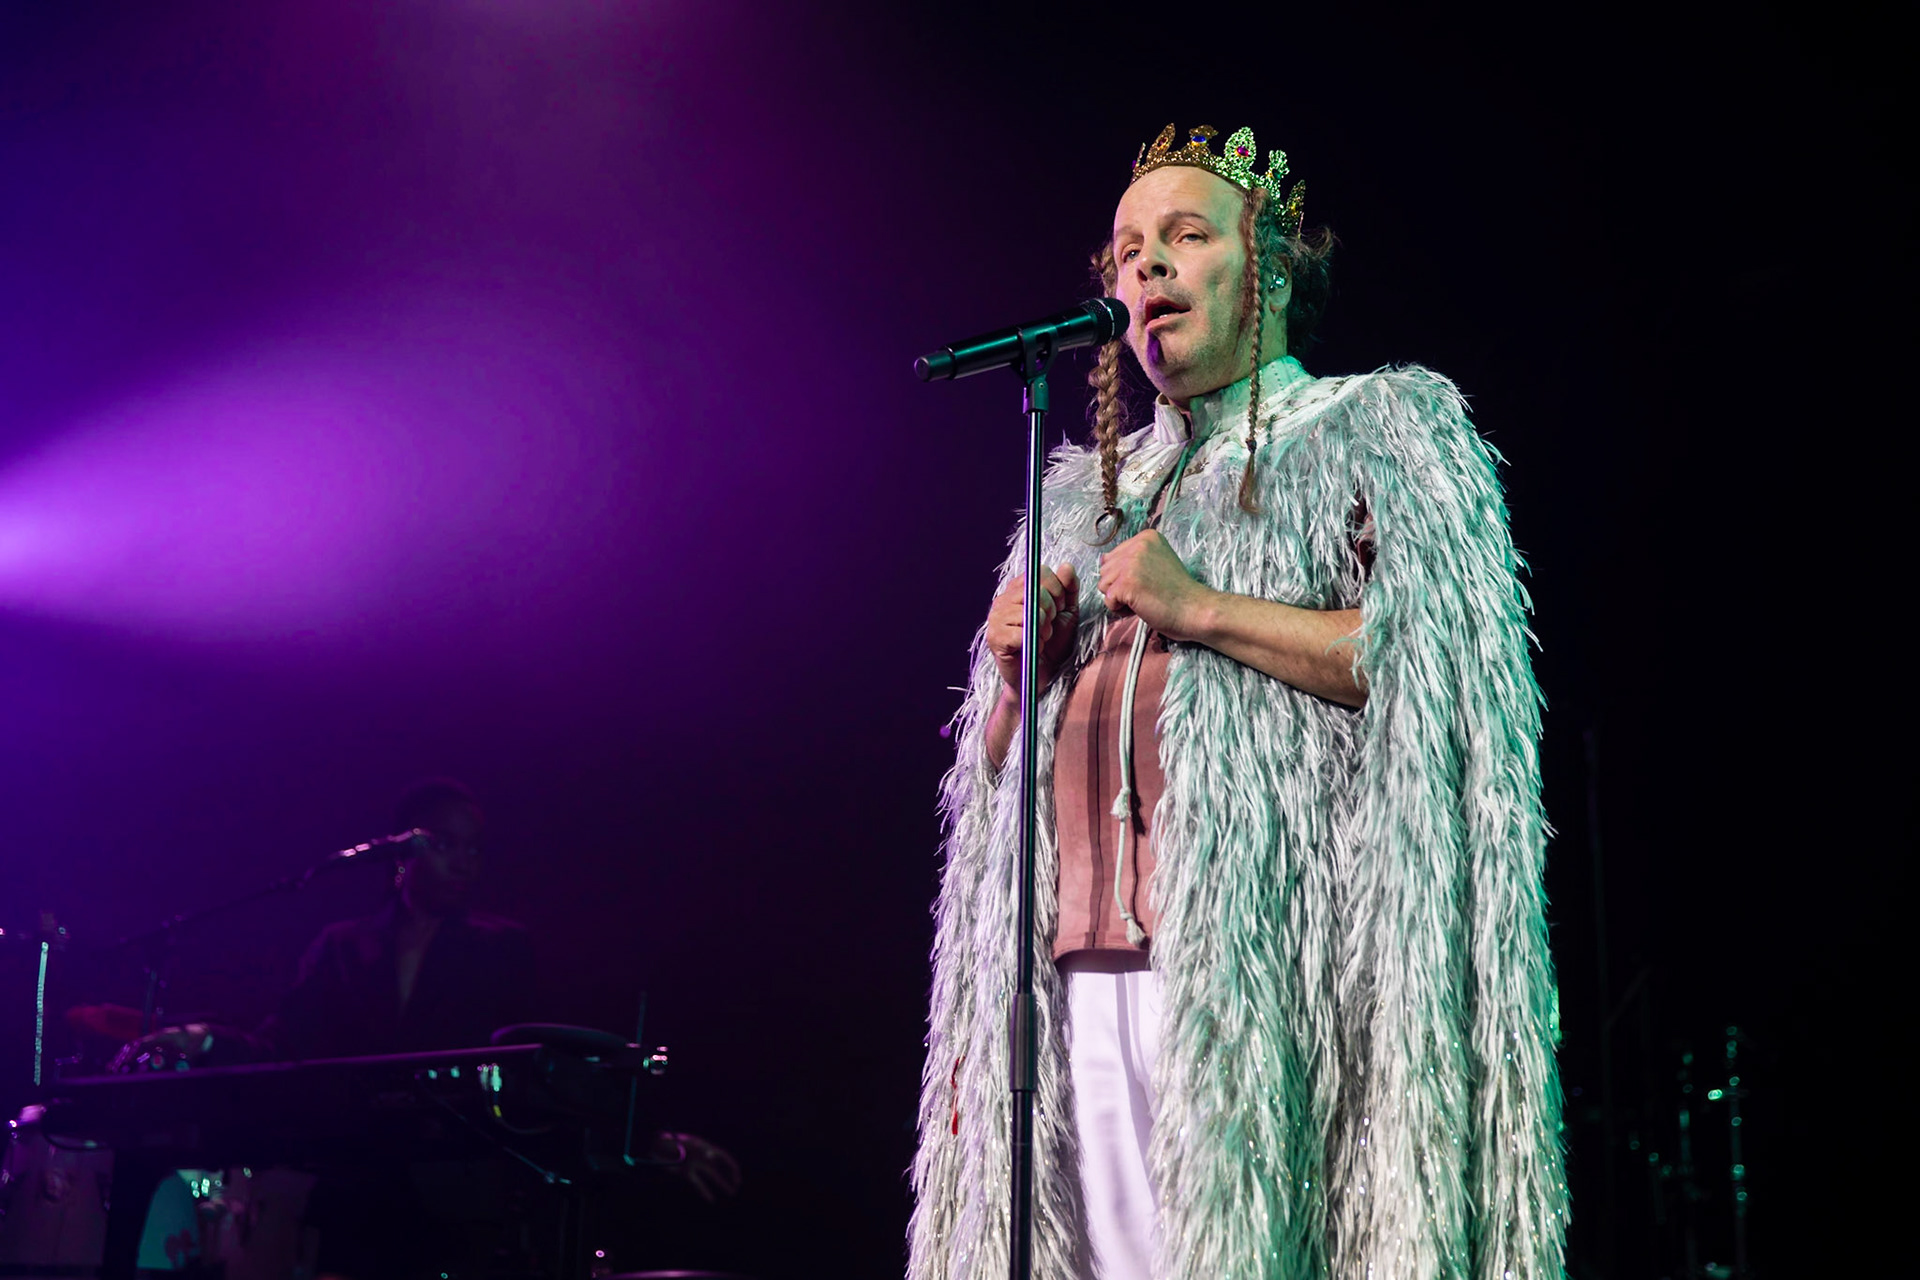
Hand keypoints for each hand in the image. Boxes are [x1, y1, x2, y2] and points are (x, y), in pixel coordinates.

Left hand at [654, 1130, 742, 1202]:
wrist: (655, 1146)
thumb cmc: (668, 1141)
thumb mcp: (678, 1143)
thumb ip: (691, 1149)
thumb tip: (707, 1156)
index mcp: (702, 1146)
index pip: (721, 1155)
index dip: (728, 1163)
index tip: (734, 1172)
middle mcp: (700, 1156)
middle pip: (718, 1167)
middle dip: (729, 1176)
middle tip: (737, 1184)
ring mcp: (694, 1165)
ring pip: (711, 1175)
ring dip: (722, 1184)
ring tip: (732, 1193)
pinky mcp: (685, 1173)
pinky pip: (698, 1183)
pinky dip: (704, 1191)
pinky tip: (711, 1200)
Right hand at [985, 563, 1079, 696]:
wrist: (1042, 677)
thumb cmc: (1052, 645)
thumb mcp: (1067, 614)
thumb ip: (1069, 589)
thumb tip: (1066, 567)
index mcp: (1018, 590)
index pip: (1041, 573)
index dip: (1057, 591)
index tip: (1057, 610)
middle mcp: (1003, 599)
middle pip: (1037, 591)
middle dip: (1052, 612)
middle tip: (1048, 628)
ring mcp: (996, 617)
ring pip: (1031, 612)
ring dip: (1044, 630)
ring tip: (1041, 639)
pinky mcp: (994, 637)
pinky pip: (1023, 632)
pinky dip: (1035, 644)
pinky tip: (1032, 649)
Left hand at [1097, 530, 1213, 640]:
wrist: (1194, 609)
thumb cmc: (1177, 591)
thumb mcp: (1155, 563)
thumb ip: (1131, 558)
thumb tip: (1102, 559)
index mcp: (1146, 537)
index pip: (1114, 556)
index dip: (1126, 574)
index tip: (1149, 580)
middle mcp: (1137, 546)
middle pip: (1105, 569)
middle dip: (1120, 585)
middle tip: (1146, 592)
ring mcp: (1131, 564)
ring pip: (1103, 584)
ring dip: (1120, 598)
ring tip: (1143, 599)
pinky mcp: (1126, 583)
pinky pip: (1108, 600)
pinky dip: (1120, 609)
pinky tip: (1141, 606)